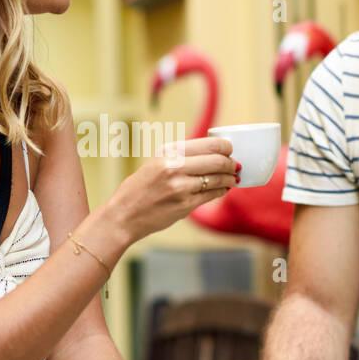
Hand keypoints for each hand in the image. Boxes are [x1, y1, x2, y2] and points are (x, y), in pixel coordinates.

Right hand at [106, 137, 238, 242]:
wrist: (123, 215)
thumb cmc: (139, 189)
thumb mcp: (155, 163)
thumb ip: (180, 156)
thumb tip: (212, 153)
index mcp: (168, 152)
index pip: (209, 144)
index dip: (226, 147)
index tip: (230, 149)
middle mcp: (174, 166)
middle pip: (218, 161)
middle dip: (231, 163)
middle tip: (235, 166)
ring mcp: (181, 187)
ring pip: (218, 179)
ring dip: (230, 178)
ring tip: (233, 178)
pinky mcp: (185, 205)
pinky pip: (212, 195)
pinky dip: (222, 191)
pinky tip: (223, 189)